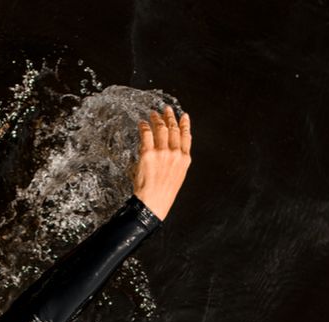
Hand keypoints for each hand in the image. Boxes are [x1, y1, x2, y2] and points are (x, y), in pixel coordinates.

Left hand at [132, 105, 191, 220]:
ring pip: (161, 129)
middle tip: (166, 109)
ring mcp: (162, 153)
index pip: (186, 137)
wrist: (153, 204)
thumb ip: (176, 163)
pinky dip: (144, 126)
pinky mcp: (148, 154)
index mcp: (184, 160)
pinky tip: (142, 123)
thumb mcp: (177, 178)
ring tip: (153, 114)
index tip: (184, 116)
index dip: (185, 124)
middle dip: (170, 117)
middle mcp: (175, 154)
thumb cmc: (163, 195)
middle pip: (173, 129)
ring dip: (156, 119)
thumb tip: (170, 153)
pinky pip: (146, 134)